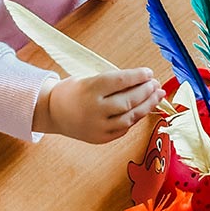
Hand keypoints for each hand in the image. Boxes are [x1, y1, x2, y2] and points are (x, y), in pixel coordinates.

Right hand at [33, 69, 165, 143]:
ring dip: (147, 106)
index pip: (121, 81)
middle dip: (146, 91)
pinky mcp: (100, 138)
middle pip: (128, 100)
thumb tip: (141, 81)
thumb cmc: (72, 91)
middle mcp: (94, 109)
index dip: (138, 76)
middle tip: (155, 84)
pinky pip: (124, 128)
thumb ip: (112, 82)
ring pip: (130, 117)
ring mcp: (98, 126)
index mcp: (90, 89)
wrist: (52, 112)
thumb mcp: (88, 79)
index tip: (149, 72)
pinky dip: (135, 118)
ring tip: (157, 96)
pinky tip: (142, 109)